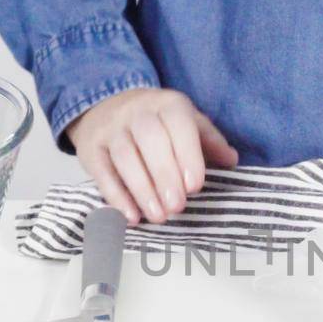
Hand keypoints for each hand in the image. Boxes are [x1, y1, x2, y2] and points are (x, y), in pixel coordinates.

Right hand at [65, 88, 238, 224]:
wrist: (106, 105)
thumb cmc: (158, 122)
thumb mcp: (186, 122)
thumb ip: (209, 141)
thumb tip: (231, 160)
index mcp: (167, 104)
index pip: (178, 125)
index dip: (187, 155)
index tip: (195, 186)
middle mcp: (137, 111)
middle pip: (150, 140)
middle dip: (165, 176)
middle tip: (177, 207)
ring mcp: (111, 128)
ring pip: (125, 157)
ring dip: (142, 190)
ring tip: (158, 216)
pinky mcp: (91, 147)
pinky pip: (102, 172)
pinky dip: (116, 196)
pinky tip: (130, 216)